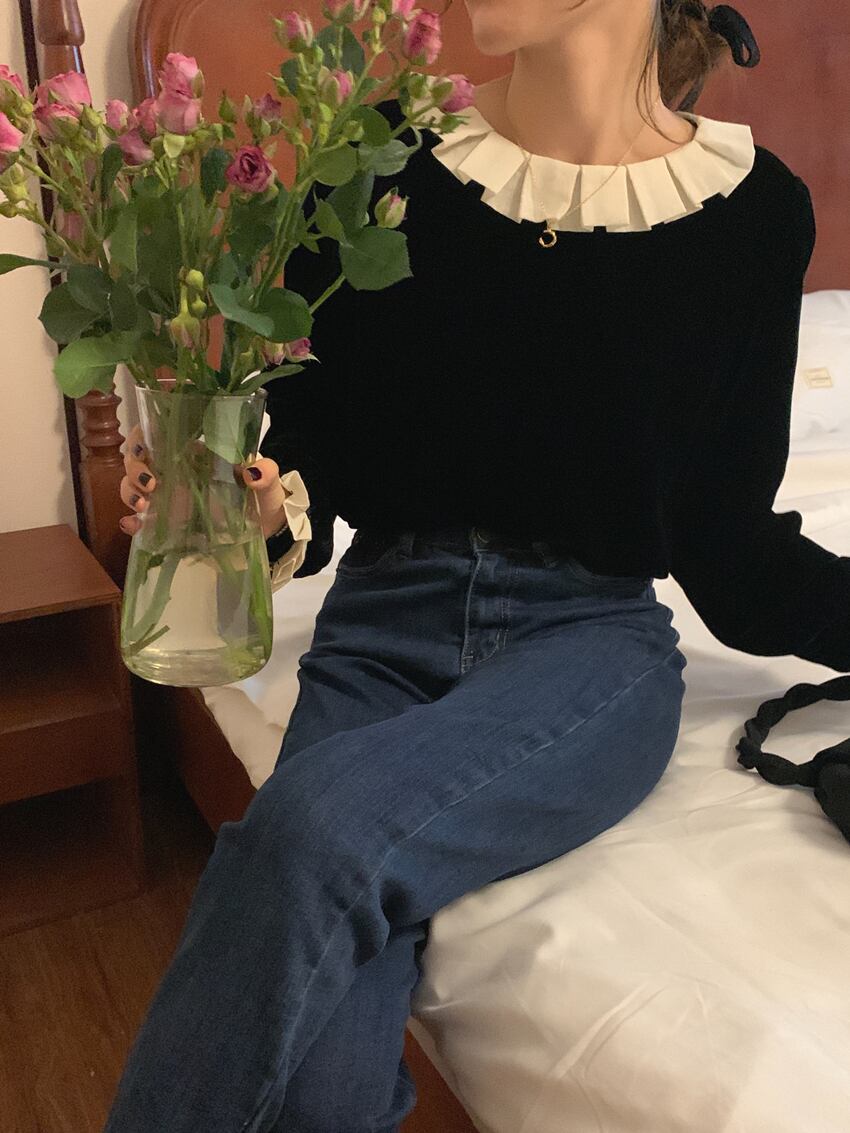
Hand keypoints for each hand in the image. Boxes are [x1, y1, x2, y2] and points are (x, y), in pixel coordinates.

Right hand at [118, 424, 289, 539]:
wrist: (265, 533)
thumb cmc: (263, 499)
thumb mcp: (268, 484)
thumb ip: (266, 473)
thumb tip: (254, 471)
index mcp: (195, 453)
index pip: (157, 431)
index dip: (142, 433)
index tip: (144, 444)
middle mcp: (175, 471)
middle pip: (136, 457)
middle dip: (133, 466)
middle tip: (150, 484)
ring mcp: (168, 497)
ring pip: (132, 485)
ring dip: (129, 491)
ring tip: (143, 506)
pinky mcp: (167, 523)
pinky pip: (139, 520)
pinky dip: (130, 522)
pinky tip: (133, 525)